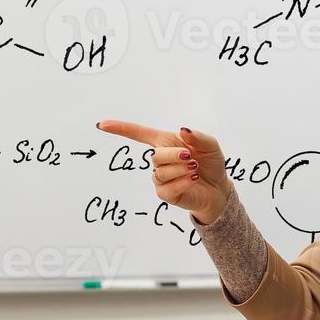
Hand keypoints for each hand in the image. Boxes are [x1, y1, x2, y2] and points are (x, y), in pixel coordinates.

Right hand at [96, 120, 233, 224]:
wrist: (218, 189)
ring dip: (180, 169)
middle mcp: (160, 160)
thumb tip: (182, 129)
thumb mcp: (210, 145)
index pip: (139, 134)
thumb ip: (197, 136)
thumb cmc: (210, 164)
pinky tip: (192, 180)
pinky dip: (181, 183)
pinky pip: (165, 188)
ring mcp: (160, 178)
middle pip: (155, 156)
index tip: (102, 125)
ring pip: (160, 172)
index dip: (120, 128)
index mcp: (166, 143)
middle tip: (191, 158)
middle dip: (174, 156)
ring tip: (194, 169)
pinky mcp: (165, 194)